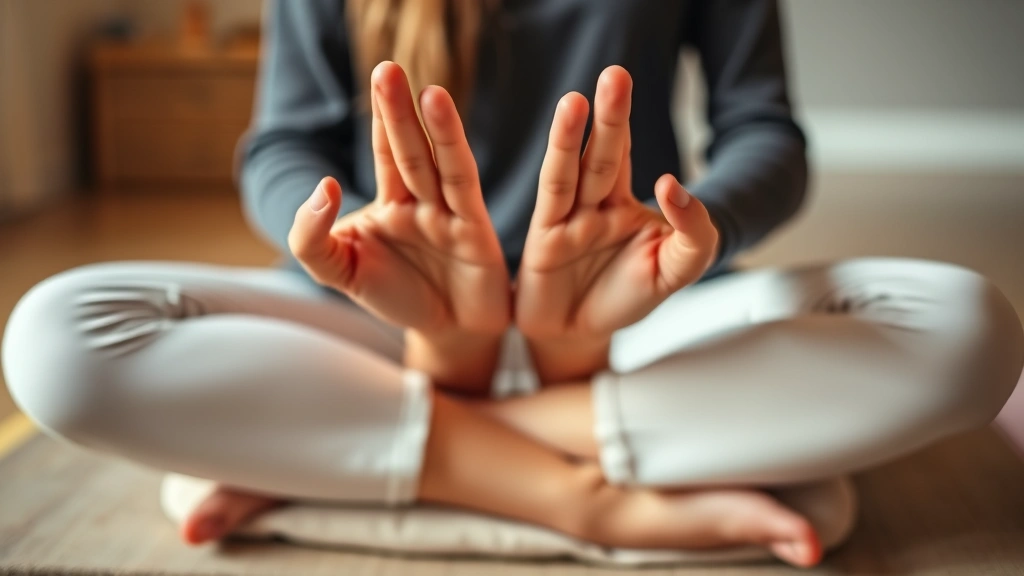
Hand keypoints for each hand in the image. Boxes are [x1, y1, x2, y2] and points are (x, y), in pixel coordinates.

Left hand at [288, 62, 509, 386]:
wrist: (445, 335)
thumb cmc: (394, 297)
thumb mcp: (340, 272)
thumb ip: (312, 237)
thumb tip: (323, 185)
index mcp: (393, 202)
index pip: (386, 151)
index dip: (383, 116)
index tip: (380, 74)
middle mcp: (423, 201)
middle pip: (408, 149)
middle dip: (398, 111)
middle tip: (388, 69)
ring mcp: (451, 215)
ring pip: (439, 166)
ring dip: (436, 130)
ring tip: (429, 93)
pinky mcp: (476, 234)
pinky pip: (466, 194)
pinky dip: (456, 170)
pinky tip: (450, 146)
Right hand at [516, 66, 718, 381]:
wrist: (582, 336)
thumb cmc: (627, 296)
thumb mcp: (677, 270)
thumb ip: (693, 232)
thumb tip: (672, 185)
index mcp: (619, 201)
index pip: (623, 153)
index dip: (623, 121)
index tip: (623, 83)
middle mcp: (591, 204)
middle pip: (603, 153)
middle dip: (609, 115)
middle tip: (614, 75)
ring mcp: (566, 221)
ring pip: (572, 173)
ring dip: (571, 138)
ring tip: (575, 101)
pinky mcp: (544, 244)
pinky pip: (551, 206)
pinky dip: (562, 186)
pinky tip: (565, 162)